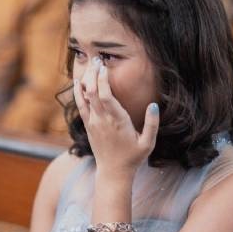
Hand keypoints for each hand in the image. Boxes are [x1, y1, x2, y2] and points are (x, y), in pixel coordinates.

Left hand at [73, 57, 158, 178]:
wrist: (113, 172)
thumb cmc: (133, 157)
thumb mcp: (148, 143)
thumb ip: (152, 124)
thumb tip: (153, 105)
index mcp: (117, 122)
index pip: (106, 97)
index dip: (102, 80)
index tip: (104, 66)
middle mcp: (102, 121)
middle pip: (92, 92)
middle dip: (94, 74)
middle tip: (97, 59)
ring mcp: (93, 123)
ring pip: (85, 97)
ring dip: (86, 80)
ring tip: (89, 65)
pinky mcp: (88, 126)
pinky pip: (81, 106)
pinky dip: (78, 92)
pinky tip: (78, 81)